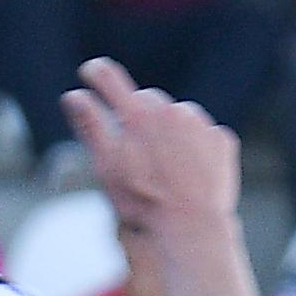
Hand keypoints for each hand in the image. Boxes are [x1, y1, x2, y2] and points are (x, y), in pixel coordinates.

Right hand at [63, 56, 236, 240]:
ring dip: (169, 131)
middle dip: (139, 117)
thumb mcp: (106, 165)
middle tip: (133, 149)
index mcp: (137, 116)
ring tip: (165, 166)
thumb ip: (90, 125)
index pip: (111, 81)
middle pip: (147, 100)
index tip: (91, 71)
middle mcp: (171, 111)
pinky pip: (204, 134)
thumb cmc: (142, 201)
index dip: (97, 74)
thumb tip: (73, 95)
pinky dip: (195, 146)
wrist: (190, 225)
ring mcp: (201, 124)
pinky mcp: (222, 140)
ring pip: (179, 116)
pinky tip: (188, 171)